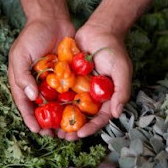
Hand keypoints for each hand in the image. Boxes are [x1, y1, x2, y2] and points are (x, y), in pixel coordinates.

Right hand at [8, 17, 74, 136]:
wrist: (52, 20)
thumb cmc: (32, 36)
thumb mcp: (20, 54)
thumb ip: (22, 75)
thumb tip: (31, 97)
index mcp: (24, 80)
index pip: (25, 103)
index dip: (30, 118)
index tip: (37, 130)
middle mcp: (38, 84)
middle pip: (42, 108)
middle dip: (47, 122)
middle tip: (53, 135)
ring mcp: (54, 81)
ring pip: (57, 103)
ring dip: (61, 117)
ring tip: (66, 129)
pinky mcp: (67, 76)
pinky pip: (69, 91)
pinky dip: (72, 103)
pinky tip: (78, 113)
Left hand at [57, 23, 132, 140]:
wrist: (100, 30)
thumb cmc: (114, 51)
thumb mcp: (122, 71)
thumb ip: (122, 92)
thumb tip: (116, 114)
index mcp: (105, 98)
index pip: (99, 118)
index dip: (91, 128)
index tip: (80, 134)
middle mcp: (92, 96)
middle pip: (82, 117)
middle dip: (73, 128)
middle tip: (63, 137)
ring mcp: (79, 88)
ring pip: (70, 107)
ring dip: (61, 119)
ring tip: (52, 129)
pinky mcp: (69, 79)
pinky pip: (61, 91)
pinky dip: (54, 100)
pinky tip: (45, 108)